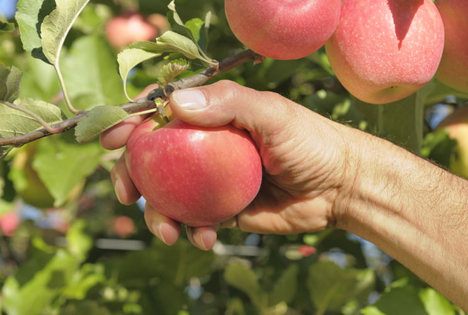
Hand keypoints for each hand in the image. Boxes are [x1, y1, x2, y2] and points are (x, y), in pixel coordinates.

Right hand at [100, 81, 356, 249]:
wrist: (339, 186)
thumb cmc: (310, 142)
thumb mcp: (274, 114)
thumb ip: (229, 104)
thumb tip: (174, 103)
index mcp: (213, 117)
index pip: (163, 114)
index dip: (132, 124)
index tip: (112, 140)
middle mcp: (206, 147)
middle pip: (154, 158)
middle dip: (131, 176)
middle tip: (128, 194)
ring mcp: (211, 181)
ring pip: (167, 195)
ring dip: (157, 215)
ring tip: (168, 231)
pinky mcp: (223, 209)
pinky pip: (194, 221)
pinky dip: (191, 231)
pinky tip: (205, 238)